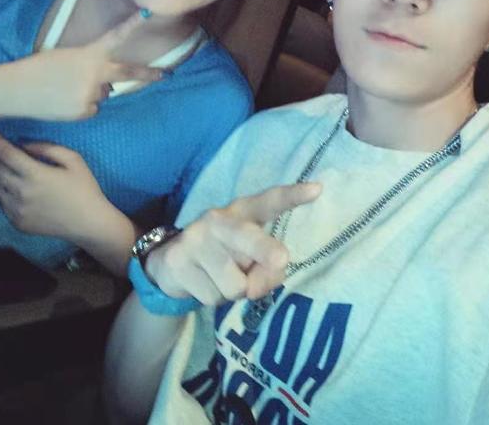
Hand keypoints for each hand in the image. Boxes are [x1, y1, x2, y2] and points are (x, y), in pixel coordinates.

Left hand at [0, 128, 108, 239]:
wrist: (88, 222)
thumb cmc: (84, 187)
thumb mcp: (72, 159)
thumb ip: (47, 148)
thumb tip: (24, 146)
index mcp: (35, 174)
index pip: (7, 154)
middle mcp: (21, 192)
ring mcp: (17, 210)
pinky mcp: (17, 222)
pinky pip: (1, 203)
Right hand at [12, 10, 162, 121]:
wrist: (17, 89)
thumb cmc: (39, 69)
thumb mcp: (67, 57)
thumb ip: (90, 66)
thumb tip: (107, 84)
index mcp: (89, 55)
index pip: (115, 36)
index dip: (133, 24)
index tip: (149, 12)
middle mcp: (95, 75)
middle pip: (128, 73)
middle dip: (149, 74)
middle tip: (166, 75)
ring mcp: (91, 95)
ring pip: (102, 94)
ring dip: (91, 92)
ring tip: (65, 89)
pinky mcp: (84, 112)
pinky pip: (91, 109)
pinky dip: (81, 106)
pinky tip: (63, 102)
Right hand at [146, 182, 321, 305]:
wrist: (170, 263)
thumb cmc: (223, 256)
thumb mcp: (247, 259)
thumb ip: (263, 269)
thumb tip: (254, 287)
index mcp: (242, 212)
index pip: (269, 201)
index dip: (292, 196)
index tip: (318, 190)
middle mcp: (218, 219)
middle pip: (248, 238)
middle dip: (265, 250)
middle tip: (282, 261)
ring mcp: (196, 238)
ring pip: (234, 283)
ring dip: (233, 291)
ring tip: (221, 278)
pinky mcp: (178, 260)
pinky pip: (212, 296)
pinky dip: (213, 299)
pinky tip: (203, 283)